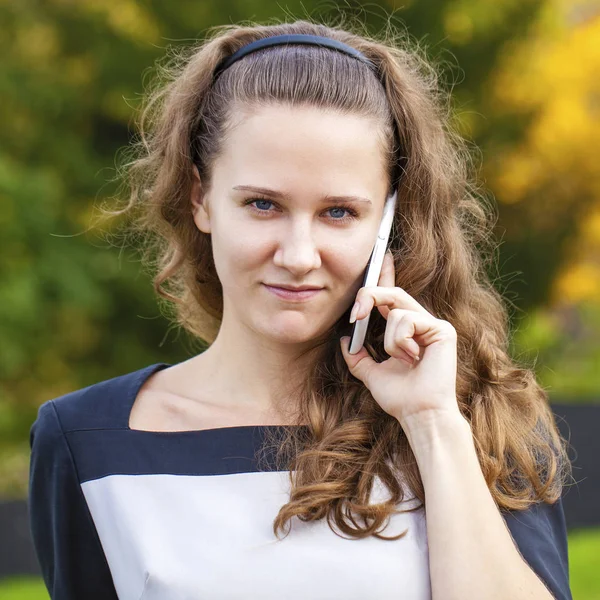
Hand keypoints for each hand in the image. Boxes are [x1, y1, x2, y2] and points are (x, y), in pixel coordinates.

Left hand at [340, 250, 460, 425]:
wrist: (418, 414)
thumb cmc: (400, 397)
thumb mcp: (370, 373)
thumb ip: (357, 356)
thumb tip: (344, 339)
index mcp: (406, 330)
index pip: (393, 296)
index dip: (386, 276)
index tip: (382, 257)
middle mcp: (420, 323)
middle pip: (392, 293)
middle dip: (370, 297)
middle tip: (357, 314)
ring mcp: (433, 324)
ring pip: (396, 311)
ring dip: (390, 341)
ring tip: (404, 361)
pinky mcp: (441, 329)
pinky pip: (406, 321)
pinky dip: (400, 343)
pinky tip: (413, 359)